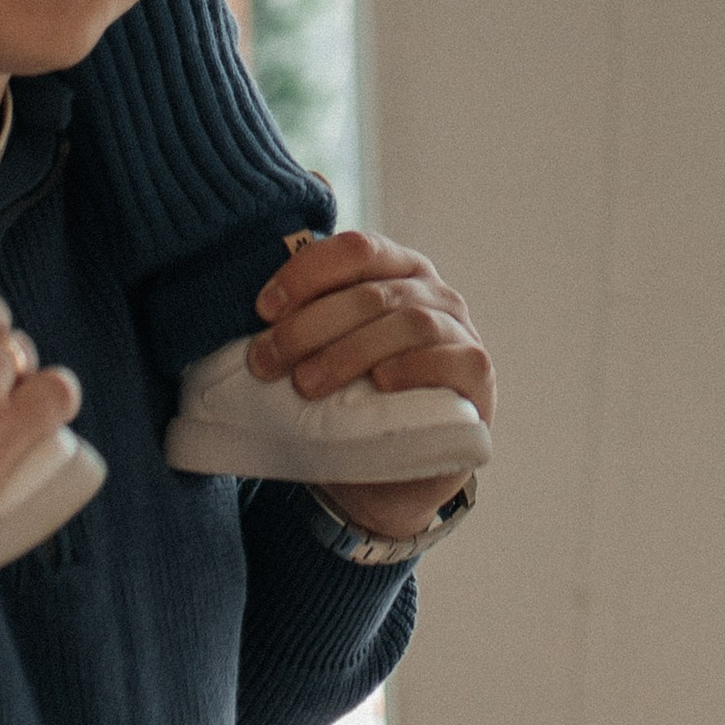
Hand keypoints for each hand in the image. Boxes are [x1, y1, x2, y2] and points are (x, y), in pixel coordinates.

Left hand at [250, 229, 494, 539]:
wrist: (390, 475)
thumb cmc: (348, 401)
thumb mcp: (318, 353)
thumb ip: (297, 316)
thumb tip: (248, 298)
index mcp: (392, 270)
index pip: (353, 249)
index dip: (305, 272)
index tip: (262, 309)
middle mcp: (431, 292)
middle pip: (370, 292)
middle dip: (310, 324)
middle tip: (266, 360)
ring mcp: (458, 330)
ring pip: (405, 321)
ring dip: (348, 350)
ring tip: (306, 384)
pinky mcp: (476, 374)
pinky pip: (449, 359)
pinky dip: (410, 367)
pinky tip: (379, 383)